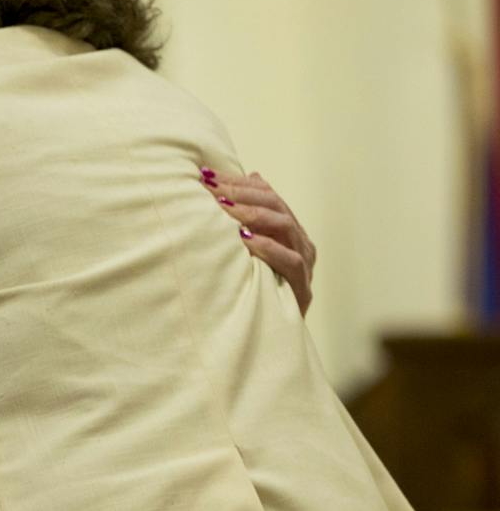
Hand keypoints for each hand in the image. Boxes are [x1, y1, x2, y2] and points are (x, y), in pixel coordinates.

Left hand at [203, 168, 317, 314]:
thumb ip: (242, 219)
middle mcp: (298, 241)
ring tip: (225, 208)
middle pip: (275, 205)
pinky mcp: (302, 287)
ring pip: (285, 226)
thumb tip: (242, 178)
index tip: (206, 175)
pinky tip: (245, 240)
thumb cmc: (254, 286)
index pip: (266, 194)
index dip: (238, 182)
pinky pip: (289, 261)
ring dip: (252, 214)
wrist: (271, 335)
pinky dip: (267, 248)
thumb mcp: (244, 250)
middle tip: (211, 188)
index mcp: (286, 228)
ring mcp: (304, 262)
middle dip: (241, 193)